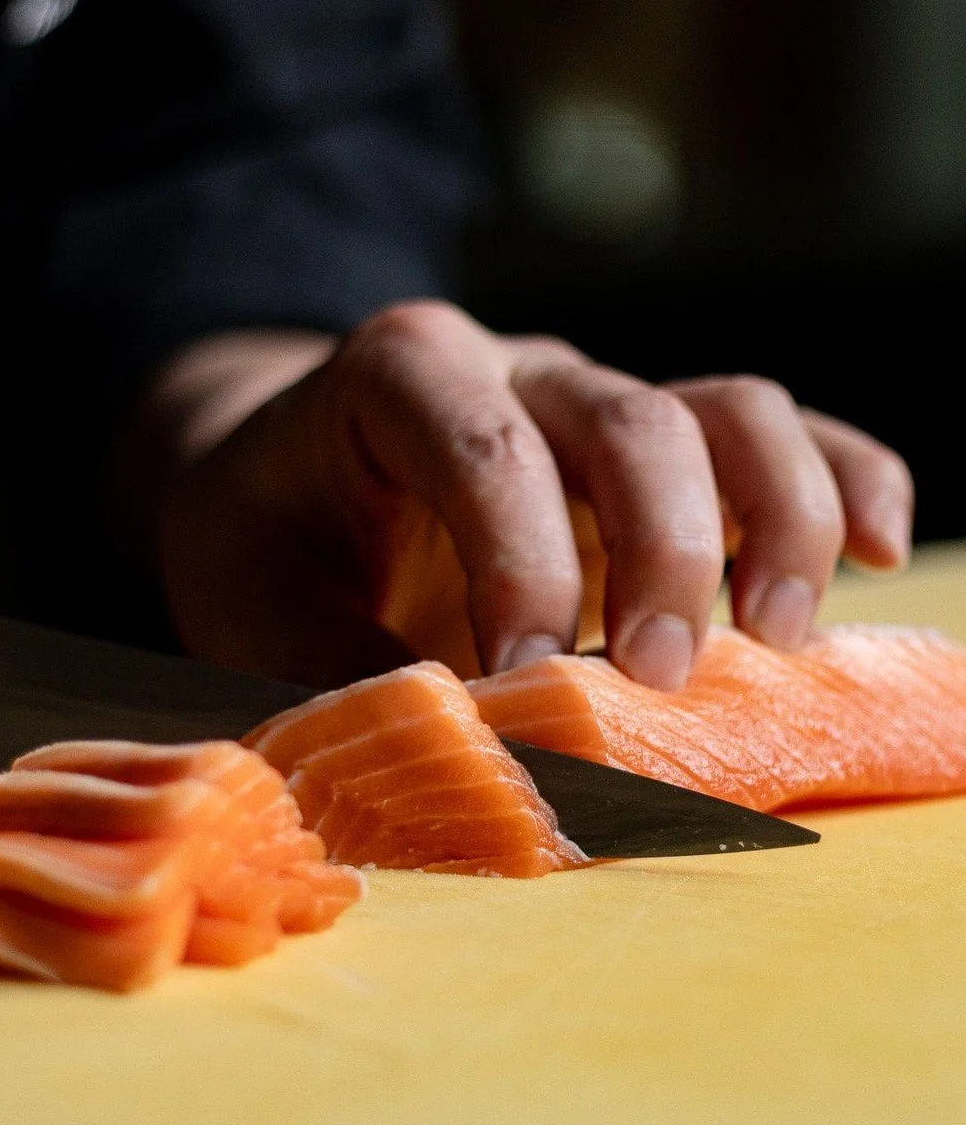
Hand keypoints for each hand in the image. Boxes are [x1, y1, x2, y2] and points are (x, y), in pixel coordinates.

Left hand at [138, 301, 912, 687]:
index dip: (522, 561)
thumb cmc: (259, 536)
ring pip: (728, 411)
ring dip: (776, 520)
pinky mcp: (655, 446)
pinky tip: (876, 553)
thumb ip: (340, 672)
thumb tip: (458, 756)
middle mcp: (518, 368)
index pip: (485, 444)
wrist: (280, 471)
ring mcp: (597, 400)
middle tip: (663, 684)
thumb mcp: (249, 604)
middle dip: (665, 554)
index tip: (527, 681)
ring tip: (777, 641)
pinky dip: (843, 479)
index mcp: (401, 377)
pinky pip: (778, 432)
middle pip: (633, 420)